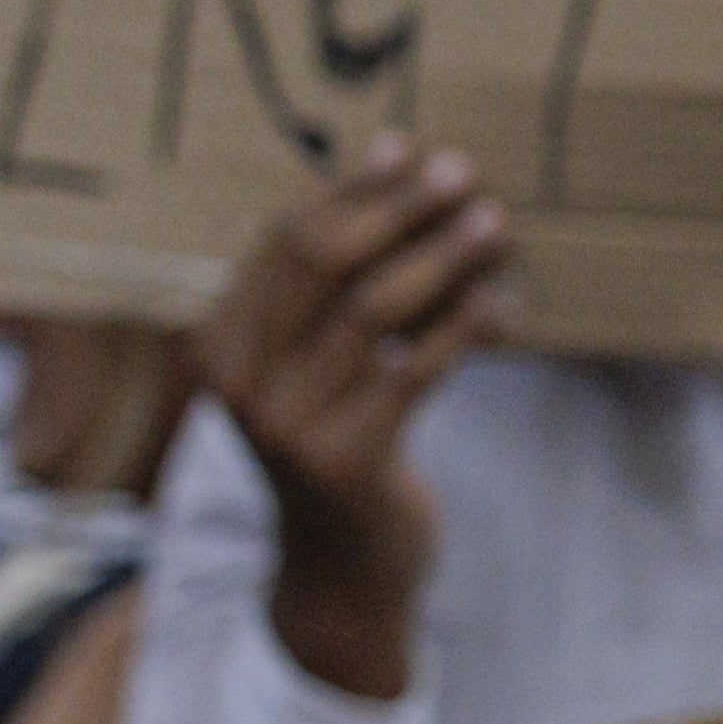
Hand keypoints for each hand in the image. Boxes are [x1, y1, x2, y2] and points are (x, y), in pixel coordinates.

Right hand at [196, 143, 510, 698]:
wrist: (341, 573)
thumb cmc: (341, 444)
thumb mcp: (317, 365)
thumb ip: (339, 280)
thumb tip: (393, 151)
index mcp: (220, 344)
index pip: (285, 243)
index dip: (352, 191)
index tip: (410, 150)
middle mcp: (239, 382)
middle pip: (323, 266)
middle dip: (397, 211)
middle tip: (461, 174)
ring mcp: (285, 426)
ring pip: (373, 313)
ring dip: (442, 259)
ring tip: (494, 224)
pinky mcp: (344, 461)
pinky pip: (411, 373)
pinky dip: (462, 329)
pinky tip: (503, 301)